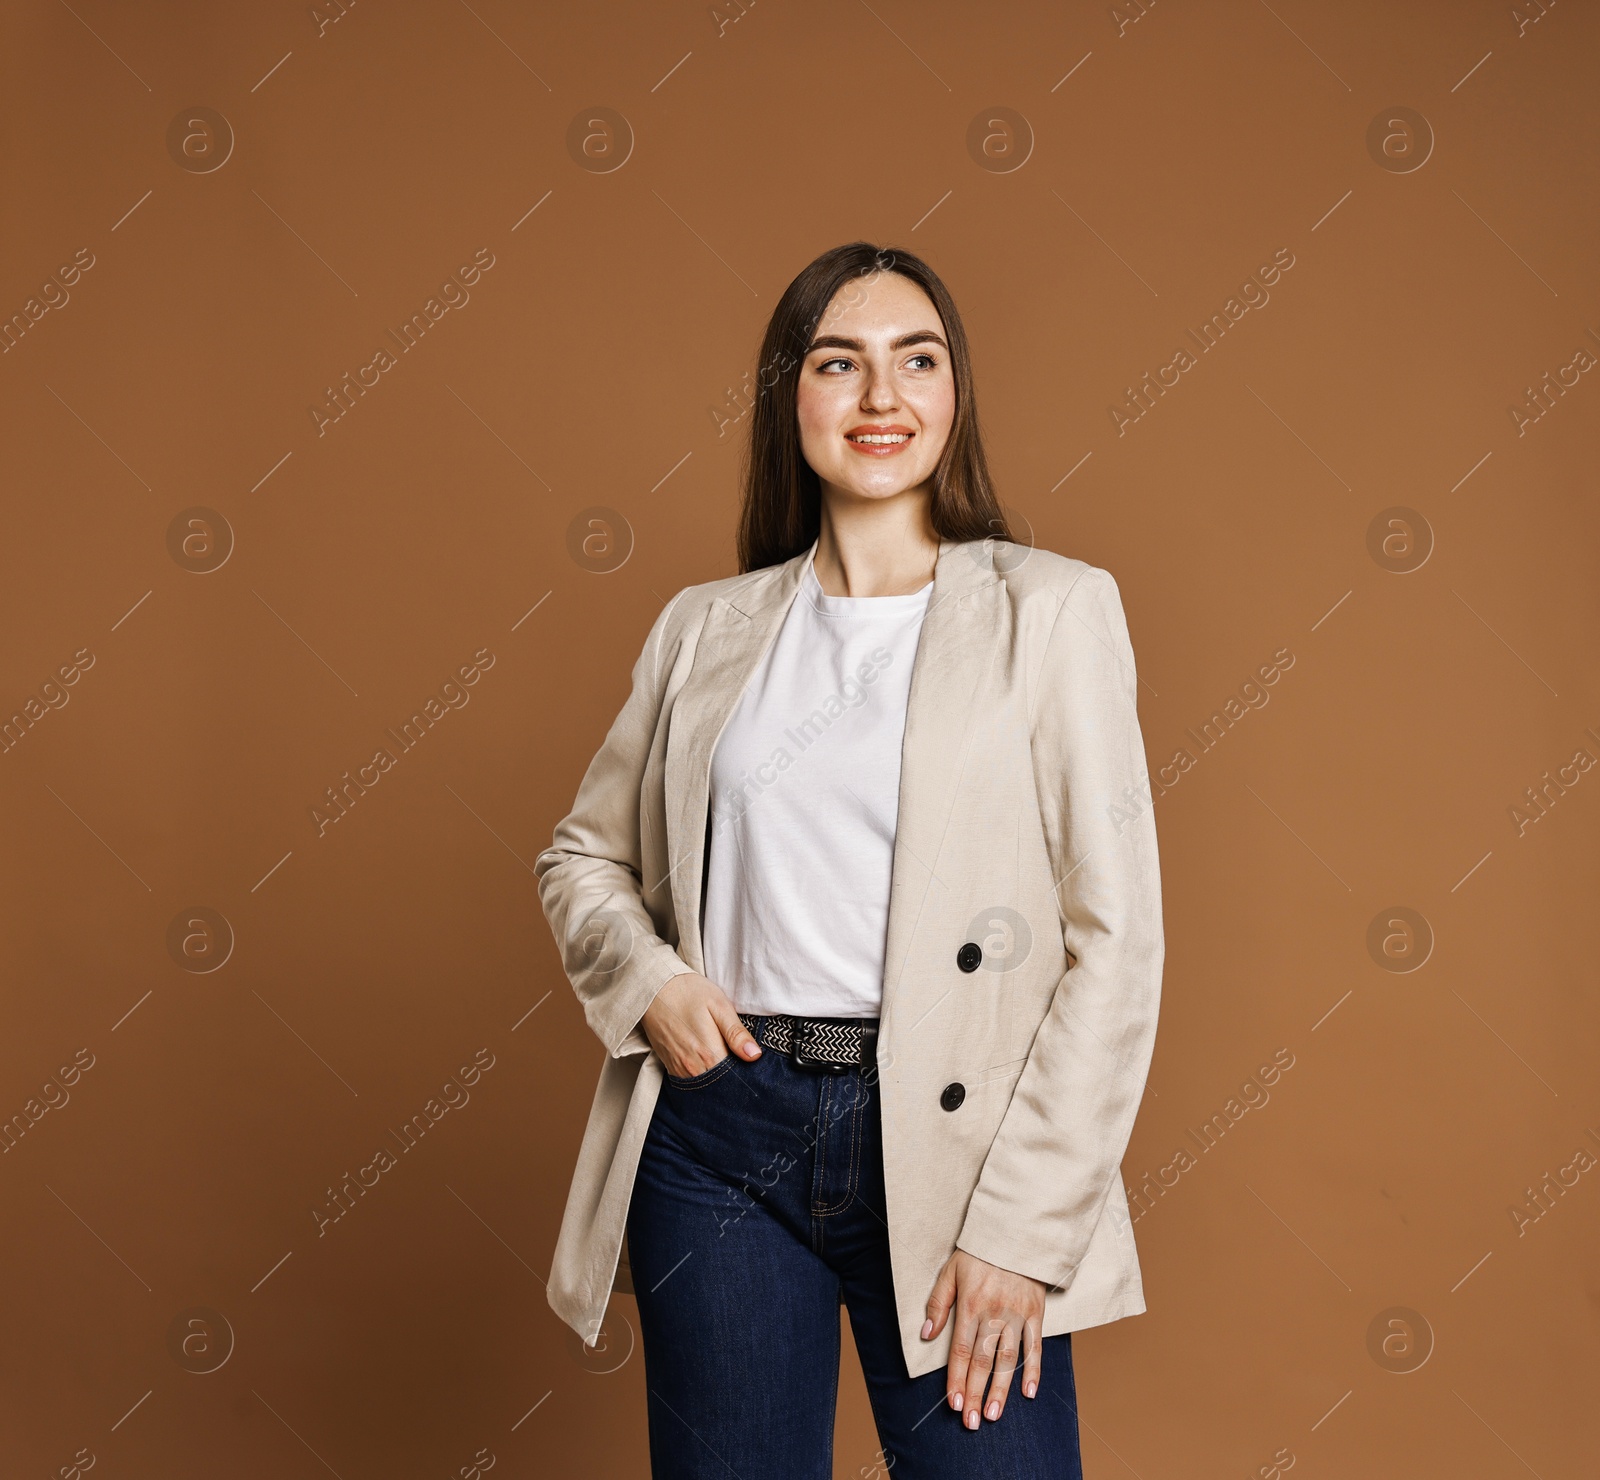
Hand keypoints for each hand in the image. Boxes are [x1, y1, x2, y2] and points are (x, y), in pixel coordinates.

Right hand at [640, 972, 761, 1079]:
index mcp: (709, 1054)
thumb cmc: (689, 992)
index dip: (746, 1071)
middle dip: (731, 1076)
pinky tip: (706, 1059)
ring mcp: (679, 1069)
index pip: (735, 1077)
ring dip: (716, 1076)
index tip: (751, 1062)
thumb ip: (736, 1033)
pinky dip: (701, 1074)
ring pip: (705, 1085)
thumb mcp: (718, 1005)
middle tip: (737, 1057)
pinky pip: (690, 1080)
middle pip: (720, 1084)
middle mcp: (693, 1068)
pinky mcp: (670, 1066)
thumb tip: (754, 1055)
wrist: (654, 988)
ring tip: (721, 1055)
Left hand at [921, 1249, 1045, 1427]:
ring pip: (1007, 1360)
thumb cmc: (978, 1253)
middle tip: (969, 1422)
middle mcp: (993, 1313)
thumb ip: (938, 1304)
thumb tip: (925, 1334)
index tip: (952, 1403)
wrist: (1015, 1232)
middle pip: (982, 1361)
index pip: (960, 1350)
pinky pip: (1035, 1346)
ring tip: (992, 1415)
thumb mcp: (950, 1272)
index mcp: (970, 1304)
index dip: (955, 1379)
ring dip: (1000, 1390)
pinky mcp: (1036, 1313)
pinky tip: (1028, 1392)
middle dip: (974, 1393)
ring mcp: (1016, 1314)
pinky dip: (1033, 1370)